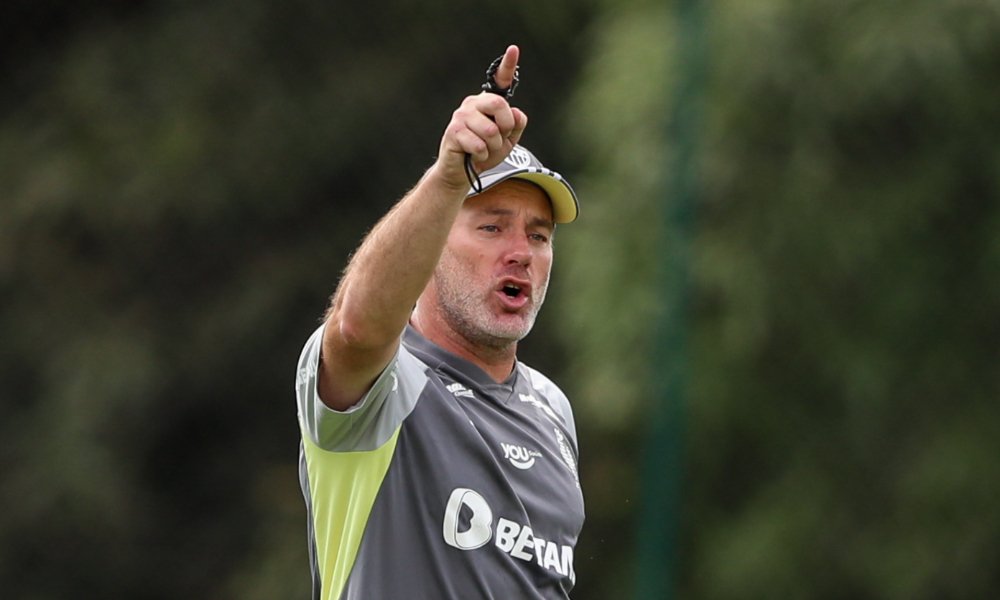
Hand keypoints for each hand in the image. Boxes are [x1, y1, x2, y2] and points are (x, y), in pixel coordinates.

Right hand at [436, 45, 528, 189]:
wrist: (462, 173)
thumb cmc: (484, 153)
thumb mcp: (507, 140)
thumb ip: (516, 125)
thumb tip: (516, 113)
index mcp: (487, 102)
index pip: (499, 81)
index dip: (508, 65)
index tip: (514, 49)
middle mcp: (472, 104)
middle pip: (499, 104)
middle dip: (505, 127)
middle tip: (498, 139)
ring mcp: (461, 116)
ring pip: (491, 131)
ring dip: (493, 147)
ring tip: (483, 150)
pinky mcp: (454, 132)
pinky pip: (479, 145)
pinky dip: (481, 156)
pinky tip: (473, 155)